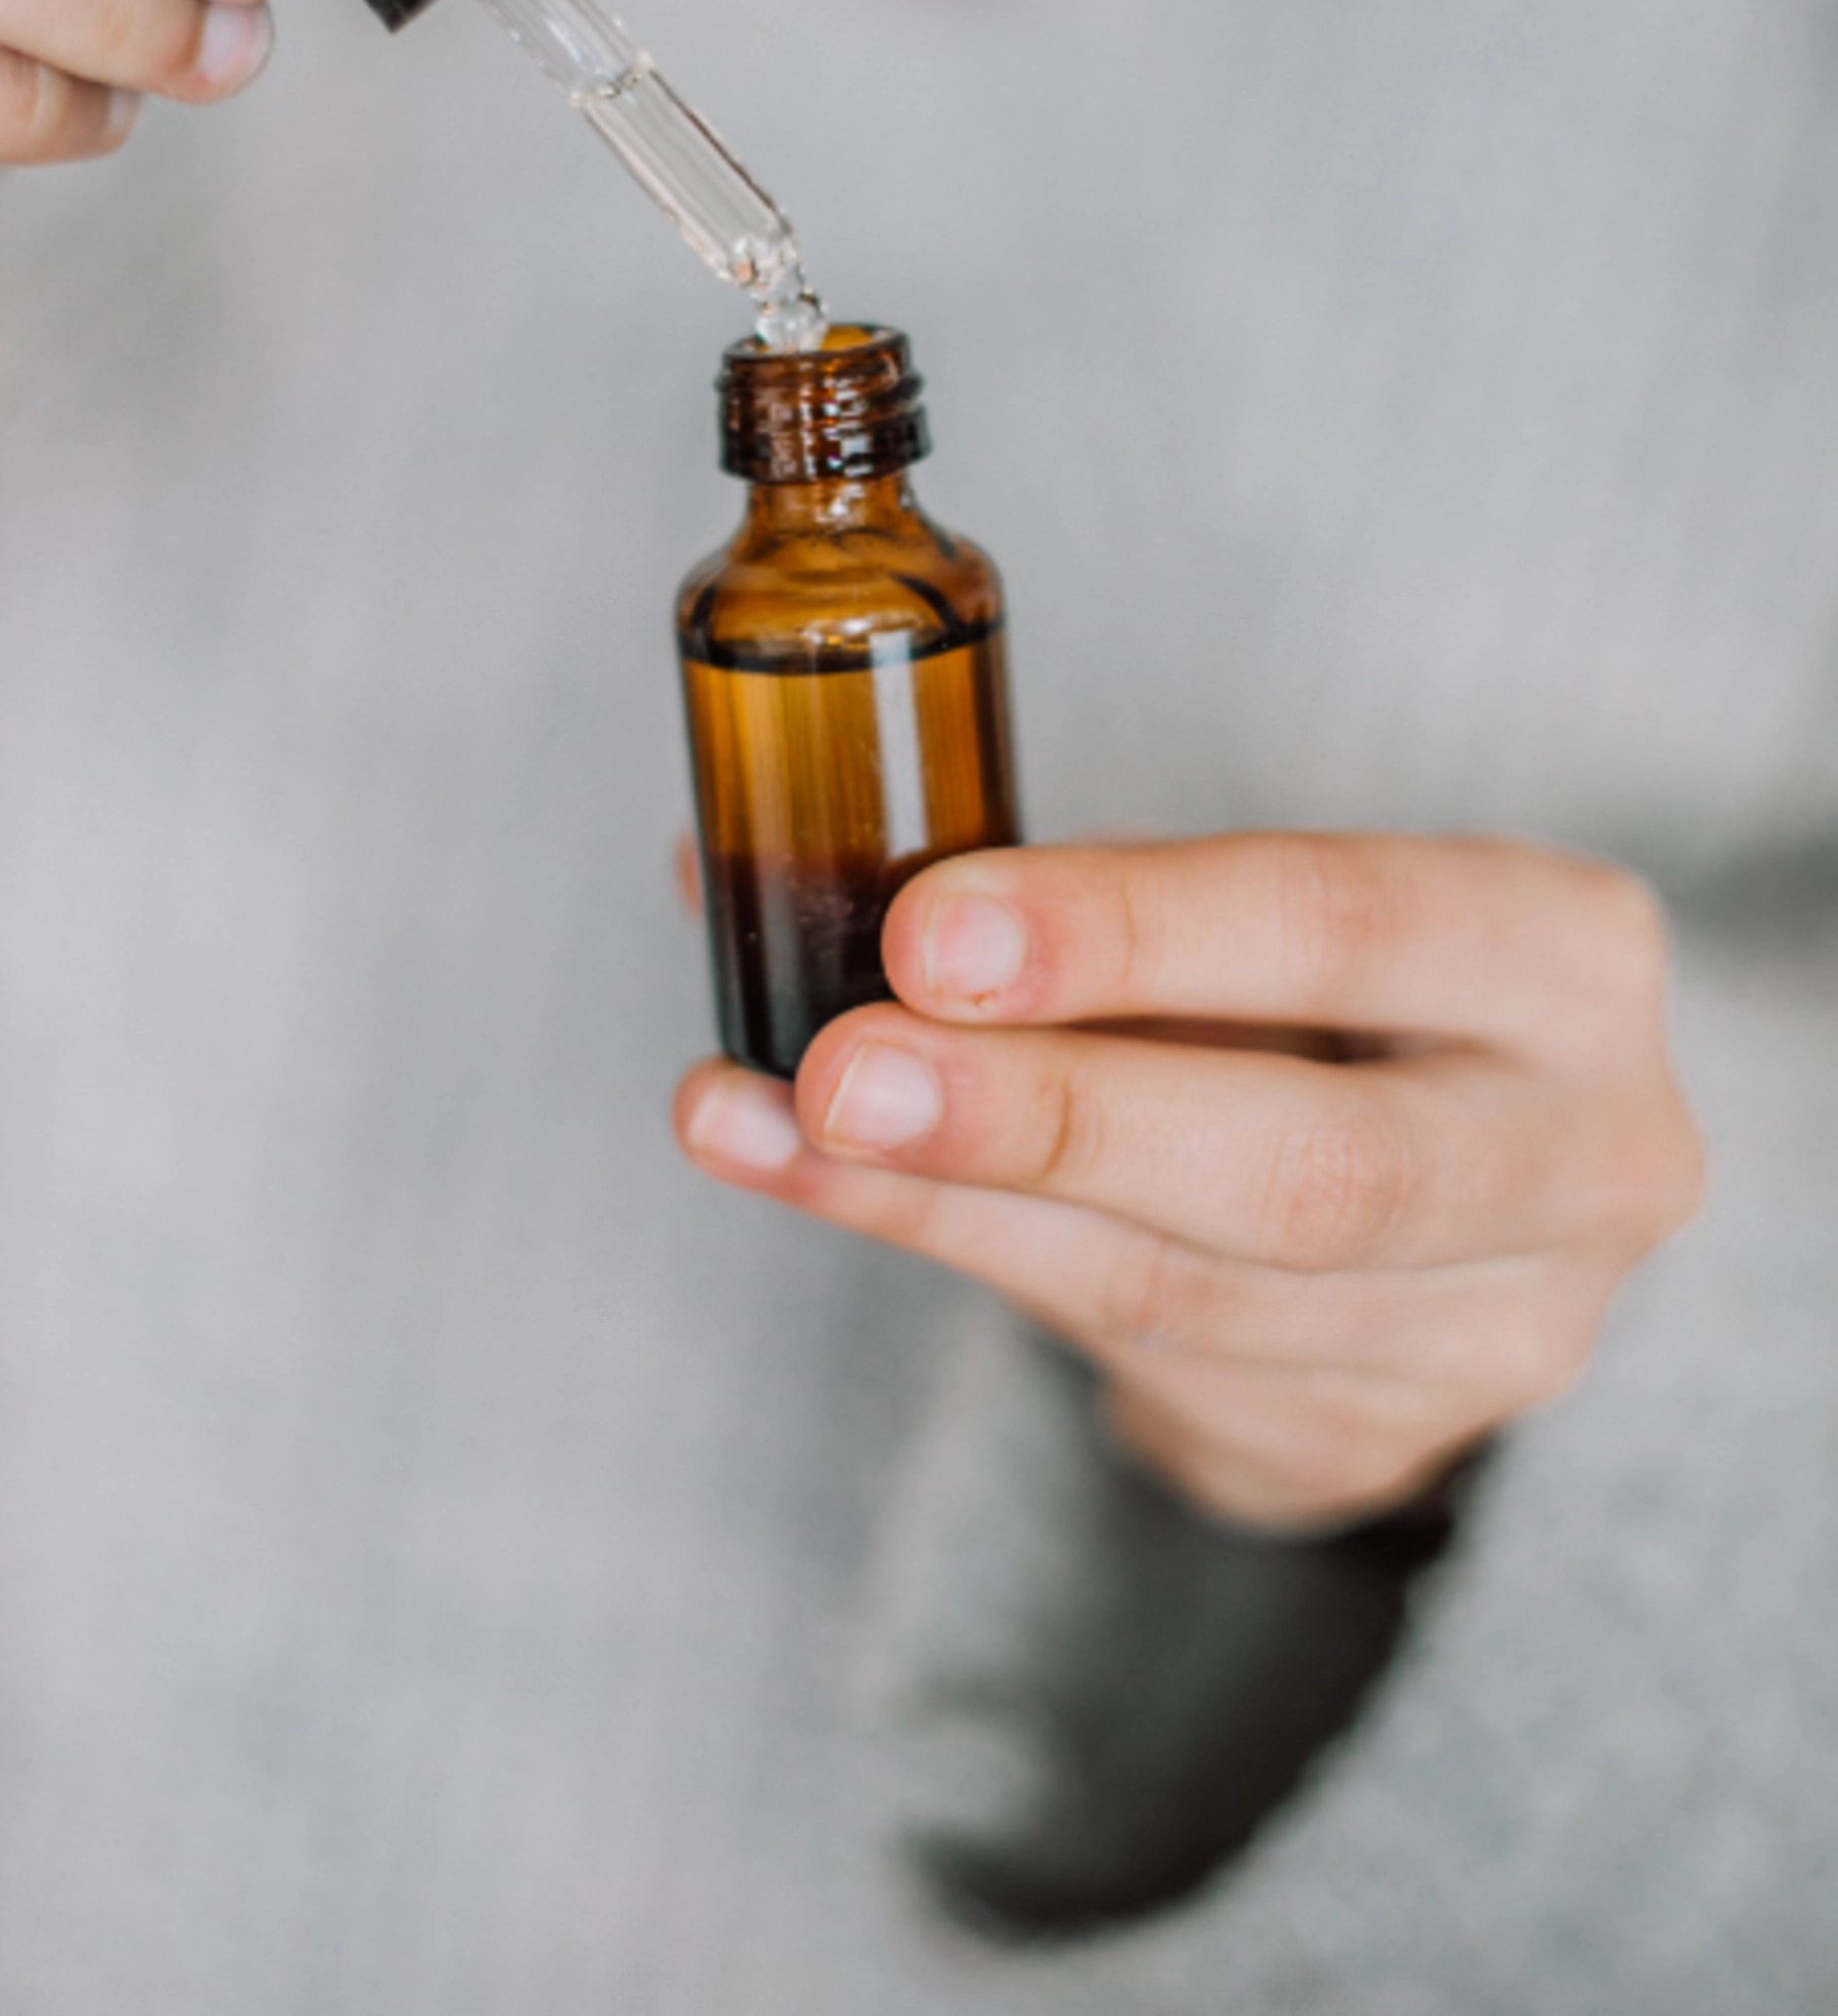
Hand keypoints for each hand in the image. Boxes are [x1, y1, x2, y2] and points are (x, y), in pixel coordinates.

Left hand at [677, 834, 1704, 1529]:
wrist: (1448, 1182)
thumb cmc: (1317, 987)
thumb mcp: (1237, 903)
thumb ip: (1047, 895)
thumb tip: (731, 871)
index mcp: (1562, 958)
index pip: (1346, 926)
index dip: (1130, 933)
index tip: (931, 929)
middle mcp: (1584, 1162)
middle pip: (1308, 1172)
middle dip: (1049, 1122)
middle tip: (844, 1071)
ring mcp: (1496, 1339)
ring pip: (1188, 1297)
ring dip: (944, 1208)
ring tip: (762, 1124)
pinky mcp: (1376, 1444)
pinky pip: (1137, 1370)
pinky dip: (961, 1261)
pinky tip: (830, 1187)